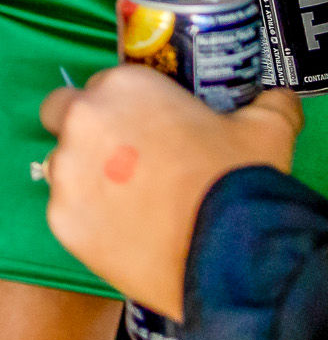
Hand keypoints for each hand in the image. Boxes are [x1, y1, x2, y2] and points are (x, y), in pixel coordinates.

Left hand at [39, 65, 300, 318]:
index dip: (122, 110)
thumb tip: (277, 99)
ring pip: (62, 167)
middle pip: (61, 114)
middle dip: (83, 131)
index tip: (143, 133)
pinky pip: (68, 215)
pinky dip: (90, 224)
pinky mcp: (62, 220)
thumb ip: (265, 105)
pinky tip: (127, 237)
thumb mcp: (264, 131)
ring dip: (86, 179)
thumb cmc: (240, 180)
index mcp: (121, 86)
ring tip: (130, 206)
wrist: (232, 252)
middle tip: (121, 162)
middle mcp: (83, 120)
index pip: (101, 87)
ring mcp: (67, 171)